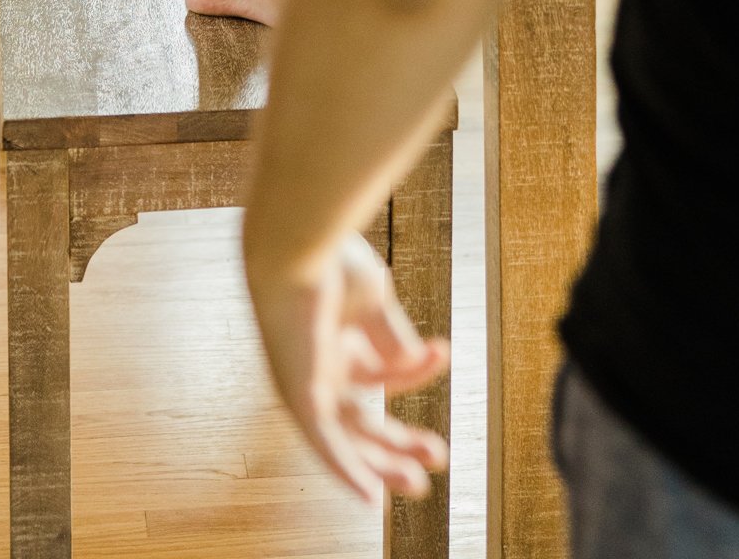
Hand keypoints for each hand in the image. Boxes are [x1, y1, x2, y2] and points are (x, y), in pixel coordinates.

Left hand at [245, 228, 449, 505]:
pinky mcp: (297, 395)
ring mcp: (305, 384)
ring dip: (382, 464)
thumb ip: (391, 337)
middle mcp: (316, 367)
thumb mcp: (373, 298)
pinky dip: (348, 471)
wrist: (295, 241)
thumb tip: (413, 364)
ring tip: (418, 482)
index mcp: (334, 341)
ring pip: (347, 440)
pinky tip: (371, 498)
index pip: (380, 373)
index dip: (414, 372)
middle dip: (398, 440)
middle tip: (438, 454)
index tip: (444, 352)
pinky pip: (323, 443)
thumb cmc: (328, 257)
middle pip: (361, 418)